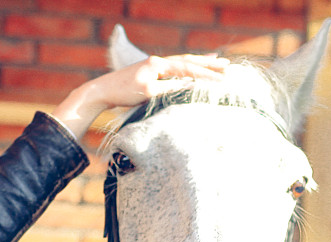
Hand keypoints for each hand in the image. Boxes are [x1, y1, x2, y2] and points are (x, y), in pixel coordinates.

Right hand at [51, 54, 228, 138]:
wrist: (101, 92)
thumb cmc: (123, 92)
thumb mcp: (147, 89)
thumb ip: (163, 86)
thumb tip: (180, 90)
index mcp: (157, 64)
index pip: (185, 61)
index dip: (203, 60)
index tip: (220, 61)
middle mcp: (156, 64)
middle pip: (187, 62)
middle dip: (209, 65)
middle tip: (228, 66)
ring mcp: (151, 74)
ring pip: (181, 70)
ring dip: (202, 74)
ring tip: (219, 77)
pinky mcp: (146, 87)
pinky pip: (168, 86)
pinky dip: (183, 86)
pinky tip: (198, 87)